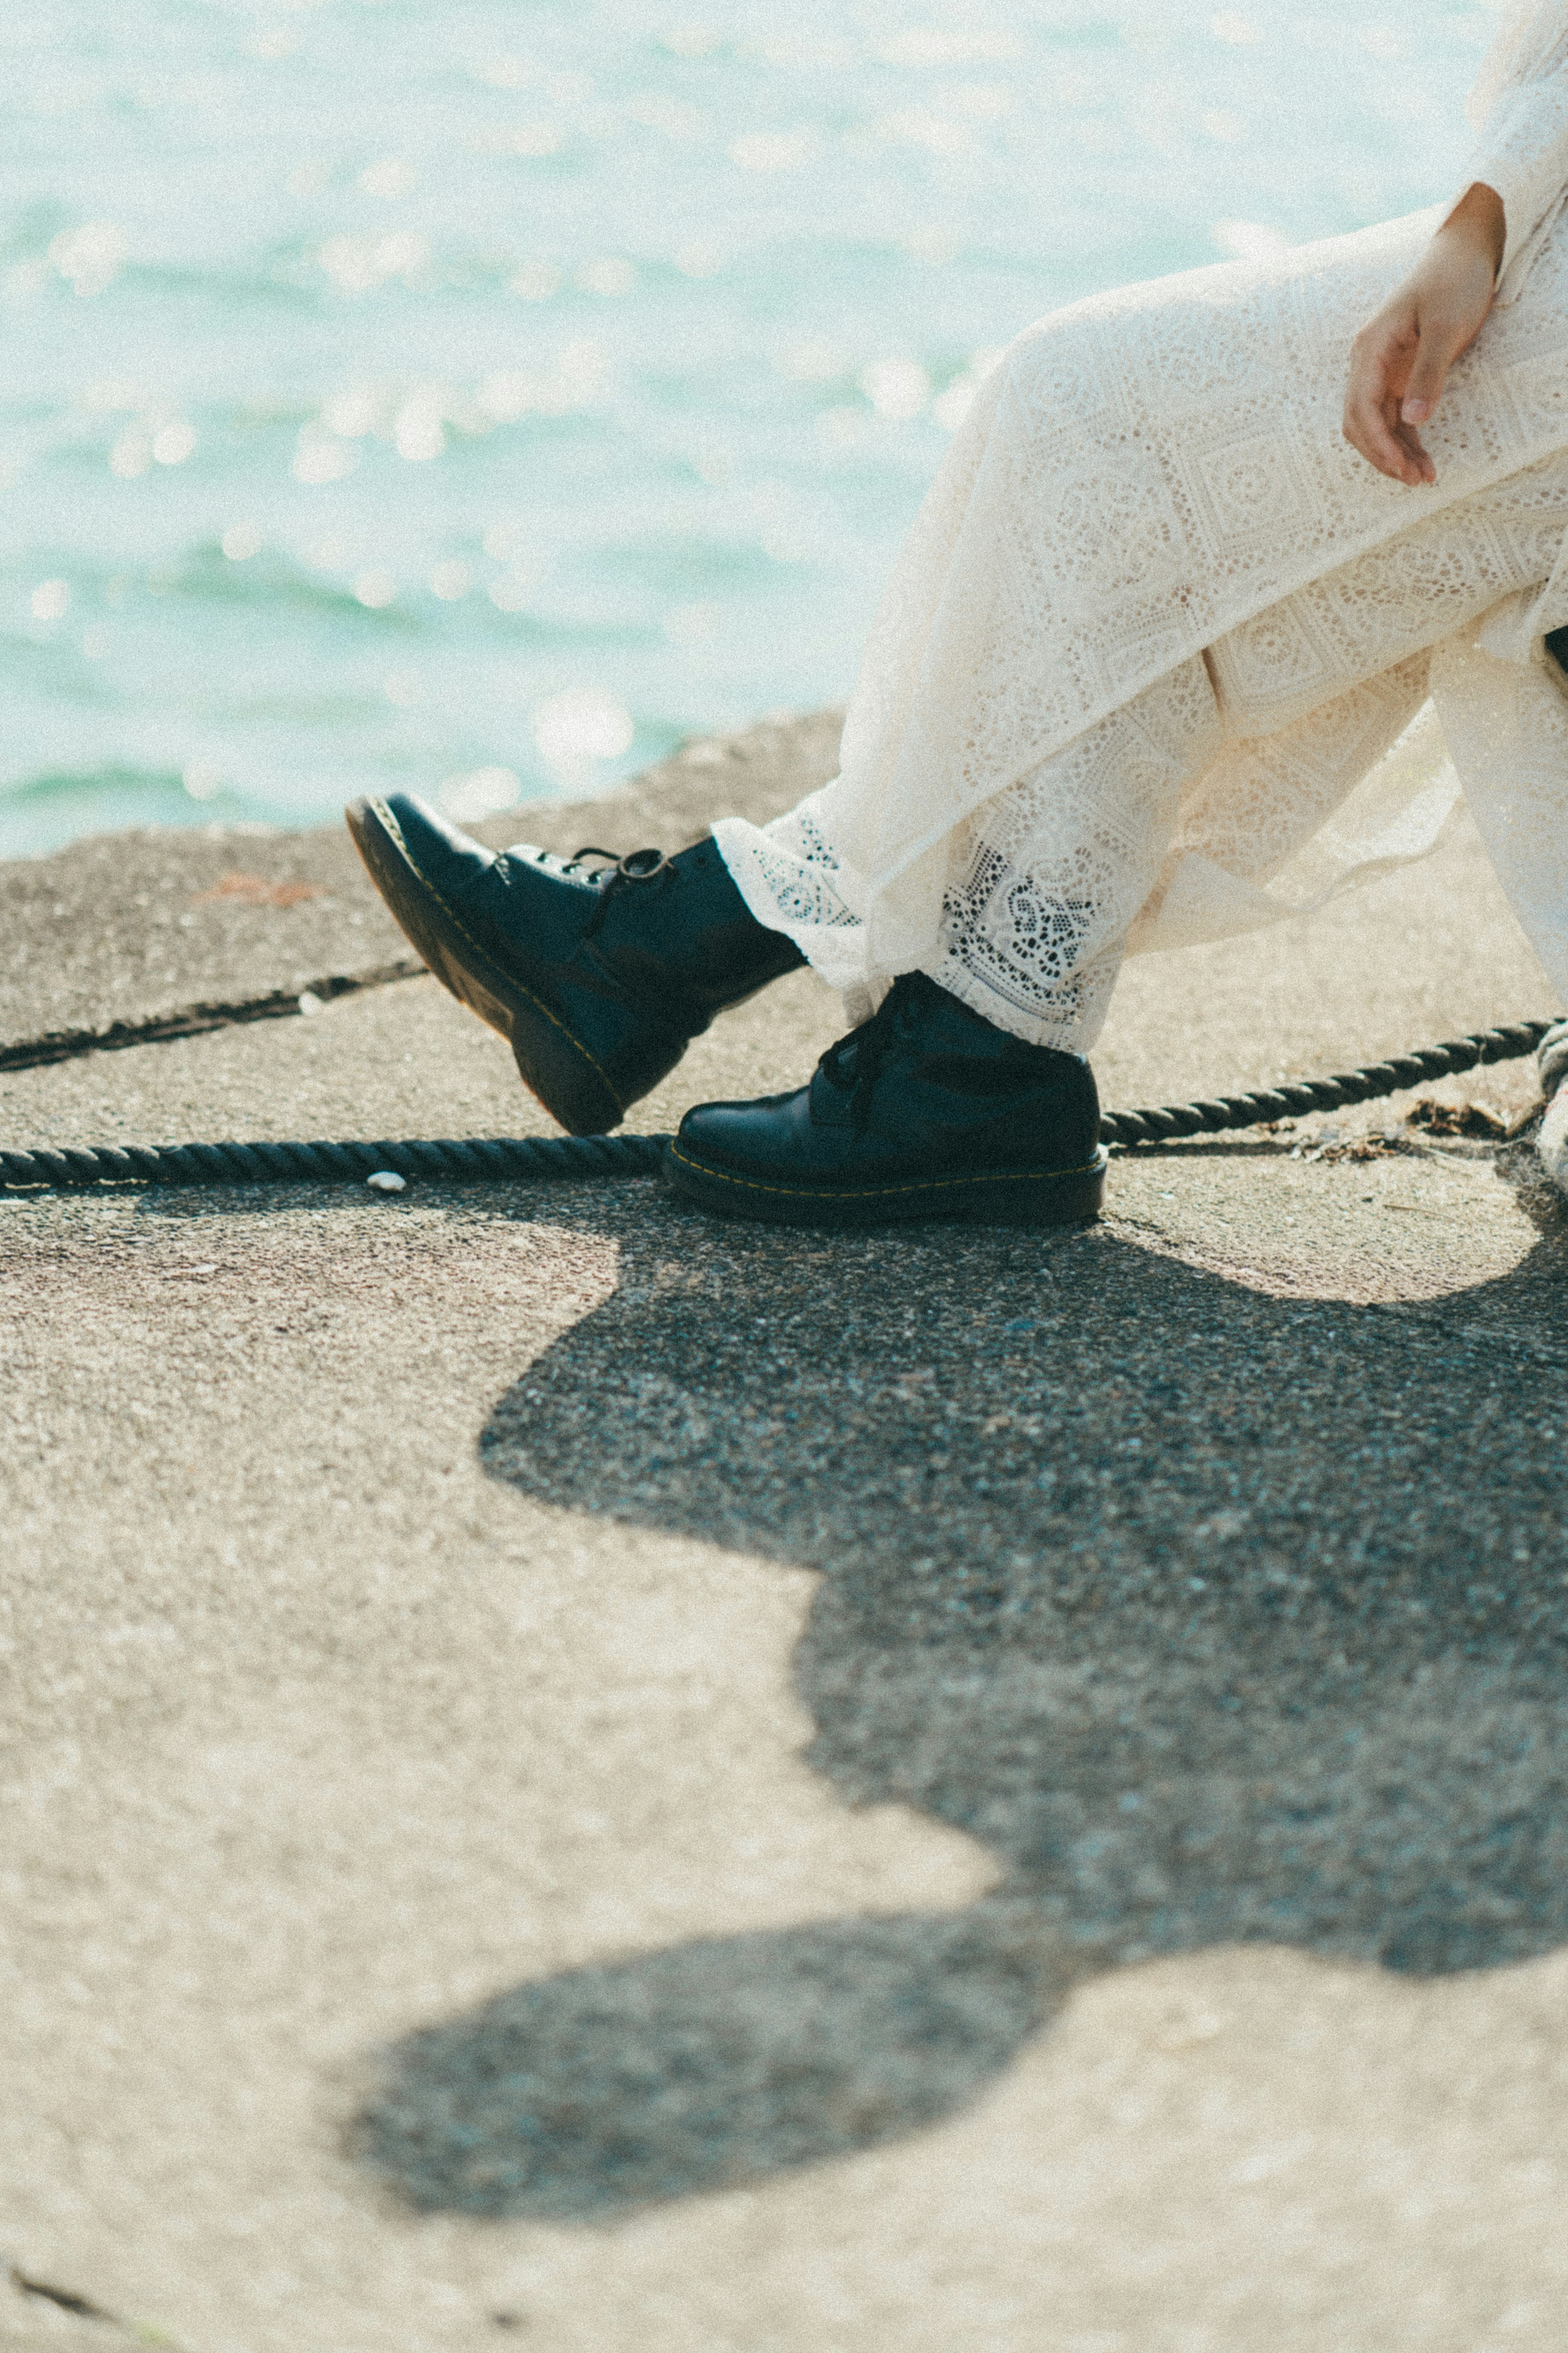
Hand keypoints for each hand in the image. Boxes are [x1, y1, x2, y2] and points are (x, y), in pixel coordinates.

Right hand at [1342, 183, 1504, 485]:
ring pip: (1377, 424)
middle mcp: (1368, 363)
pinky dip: (1406, 439)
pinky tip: (1422, 458)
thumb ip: (1429, 373)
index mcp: (1370, 349)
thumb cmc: (1454, 282)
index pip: (1361, 408)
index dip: (1377, 443)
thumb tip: (1413, 420)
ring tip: (1424, 476)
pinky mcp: (1400, 375)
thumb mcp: (1446, 326)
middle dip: (1383, 455)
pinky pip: (1395, 416)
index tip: (1400, 468)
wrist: (1464, 253)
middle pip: (1360, 423)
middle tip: (1415, 479)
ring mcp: (1382, 370)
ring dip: (1395, 452)